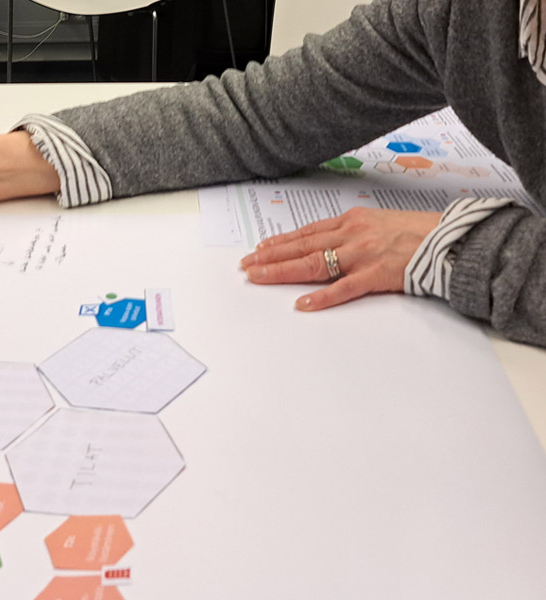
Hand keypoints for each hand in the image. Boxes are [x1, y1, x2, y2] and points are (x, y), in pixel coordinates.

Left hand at [240, 207, 441, 309]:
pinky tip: (302, 303)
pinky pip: (343, 289)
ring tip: (258, 277)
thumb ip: (352, 232)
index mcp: (352, 221)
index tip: (259, 249)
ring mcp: (362, 255)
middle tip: (246, 265)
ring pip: (314, 264)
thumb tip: (327, 242)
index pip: (306, 232)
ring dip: (282, 271)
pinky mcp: (376, 275)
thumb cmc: (417, 231)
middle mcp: (352, 235)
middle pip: (302, 247)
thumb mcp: (379, 222)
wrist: (451, 238)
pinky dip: (322, 297)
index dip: (280, 242)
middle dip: (270, 256)